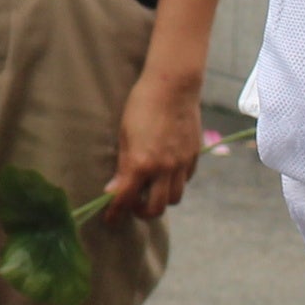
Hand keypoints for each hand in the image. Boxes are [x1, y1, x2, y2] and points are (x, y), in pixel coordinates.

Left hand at [104, 62, 205, 222]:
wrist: (173, 86)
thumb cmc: (142, 105)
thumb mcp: (124, 134)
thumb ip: (122, 165)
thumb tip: (113, 190)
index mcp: (141, 163)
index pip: (126, 199)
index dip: (116, 212)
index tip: (110, 218)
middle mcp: (163, 169)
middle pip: (156, 208)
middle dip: (142, 212)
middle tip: (133, 206)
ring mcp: (181, 163)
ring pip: (174, 198)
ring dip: (161, 200)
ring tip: (151, 191)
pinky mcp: (194, 156)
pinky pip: (186, 180)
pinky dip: (175, 183)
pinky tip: (166, 174)